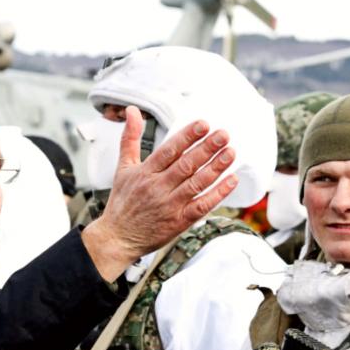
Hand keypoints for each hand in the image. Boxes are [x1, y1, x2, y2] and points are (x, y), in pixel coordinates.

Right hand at [82, 106, 237, 280]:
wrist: (118, 238)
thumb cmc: (123, 202)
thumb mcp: (123, 167)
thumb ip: (130, 138)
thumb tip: (133, 111)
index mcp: (145, 172)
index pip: (169, 150)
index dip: (187, 136)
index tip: (203, 124)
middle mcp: (158, 188)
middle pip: (186, 165)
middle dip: (206, 148)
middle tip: (224, 135)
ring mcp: (170, 205)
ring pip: (196, 184)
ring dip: (216, 167)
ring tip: (231, 152)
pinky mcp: (179, 222)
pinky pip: (202, 205)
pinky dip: (218, 194)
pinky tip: (231, 180)